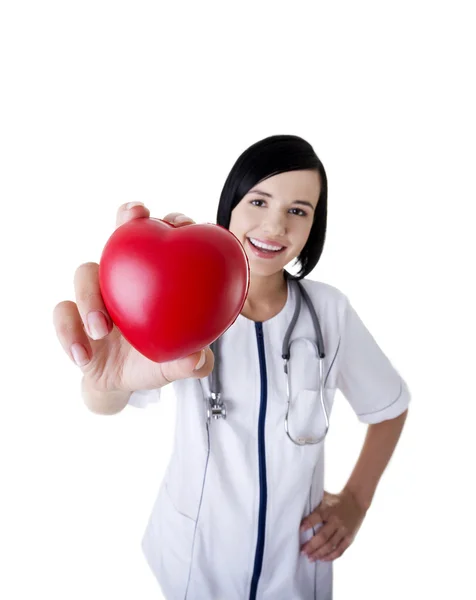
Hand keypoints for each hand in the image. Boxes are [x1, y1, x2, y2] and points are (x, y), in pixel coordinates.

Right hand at [53, 203, 213, 396]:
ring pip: (85, 275)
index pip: (160, 242)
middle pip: (119, 240)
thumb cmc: (157, 362)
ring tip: (102, 329)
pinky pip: (63, 315)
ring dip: (91, 299)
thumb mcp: (177, 365)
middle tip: (131, 219)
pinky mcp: (72, 318)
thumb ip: (191, 363)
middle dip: (124, 223)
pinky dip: (69, 333)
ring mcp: (95, 295)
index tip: (174, 221)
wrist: (124, 385)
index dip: (166, 221)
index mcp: (152, 281)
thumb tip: (198, 360)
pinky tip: (83, 356)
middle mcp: (122, 280)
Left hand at [299, 489, 366, 561]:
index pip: (317, 516)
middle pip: (323, 536)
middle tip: (303, 551)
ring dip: (319, 553)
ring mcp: (344, 530)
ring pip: (331, 545)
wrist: (356, 501)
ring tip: (310, 558)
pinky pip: (340, 550)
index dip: (308, 523)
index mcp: (329, 509)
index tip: (300, 529)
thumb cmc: (336, 500)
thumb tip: (298, 500)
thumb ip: (314, 501)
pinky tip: (322, 559)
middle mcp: (336, 521)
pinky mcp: (350, 538)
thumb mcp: (325, 497)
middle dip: (312, 545)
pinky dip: (331, 557)